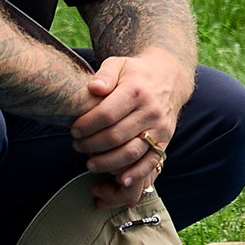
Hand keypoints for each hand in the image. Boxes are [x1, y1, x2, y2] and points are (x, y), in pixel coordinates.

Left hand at [72, 52, 193, 206]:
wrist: (170, 77)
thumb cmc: (136, 73)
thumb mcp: (119, 64)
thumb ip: (104, 74)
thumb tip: (93, 88)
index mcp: (137, 91)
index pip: (107, 114)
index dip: (86, 126)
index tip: (74, 130)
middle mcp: (151, 111)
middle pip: (116, 136)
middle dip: (91, 145)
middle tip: (77, 145)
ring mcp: (160, 128)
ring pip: (131, 152)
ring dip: (106, 162)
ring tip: (89, 162)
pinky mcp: (165, 140)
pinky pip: (151, 162)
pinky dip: (136, 174)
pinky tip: (119, 180)